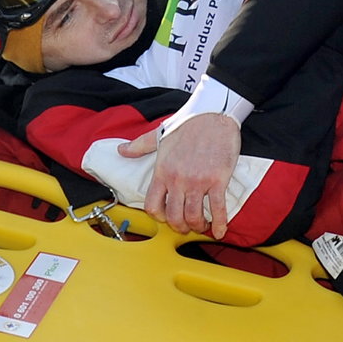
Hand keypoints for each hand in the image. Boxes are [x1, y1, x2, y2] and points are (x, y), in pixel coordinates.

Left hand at [119, 114, 240, 238]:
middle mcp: (178, 179)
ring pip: (194, 216)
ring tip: (202, 225)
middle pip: (175, 217)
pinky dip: (220, 223)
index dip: (159, 217)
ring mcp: (198, 181)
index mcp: (163, 171)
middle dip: (180, 226)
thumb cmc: (187, 122)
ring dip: (198, 226)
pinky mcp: (218, 180)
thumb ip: (139, 146)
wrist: (213, 112)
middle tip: (186, 226)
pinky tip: (220, 230)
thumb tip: (121, 150)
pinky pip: (219, 209)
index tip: (167, 218)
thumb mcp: (159, 134)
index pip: (153, 205)